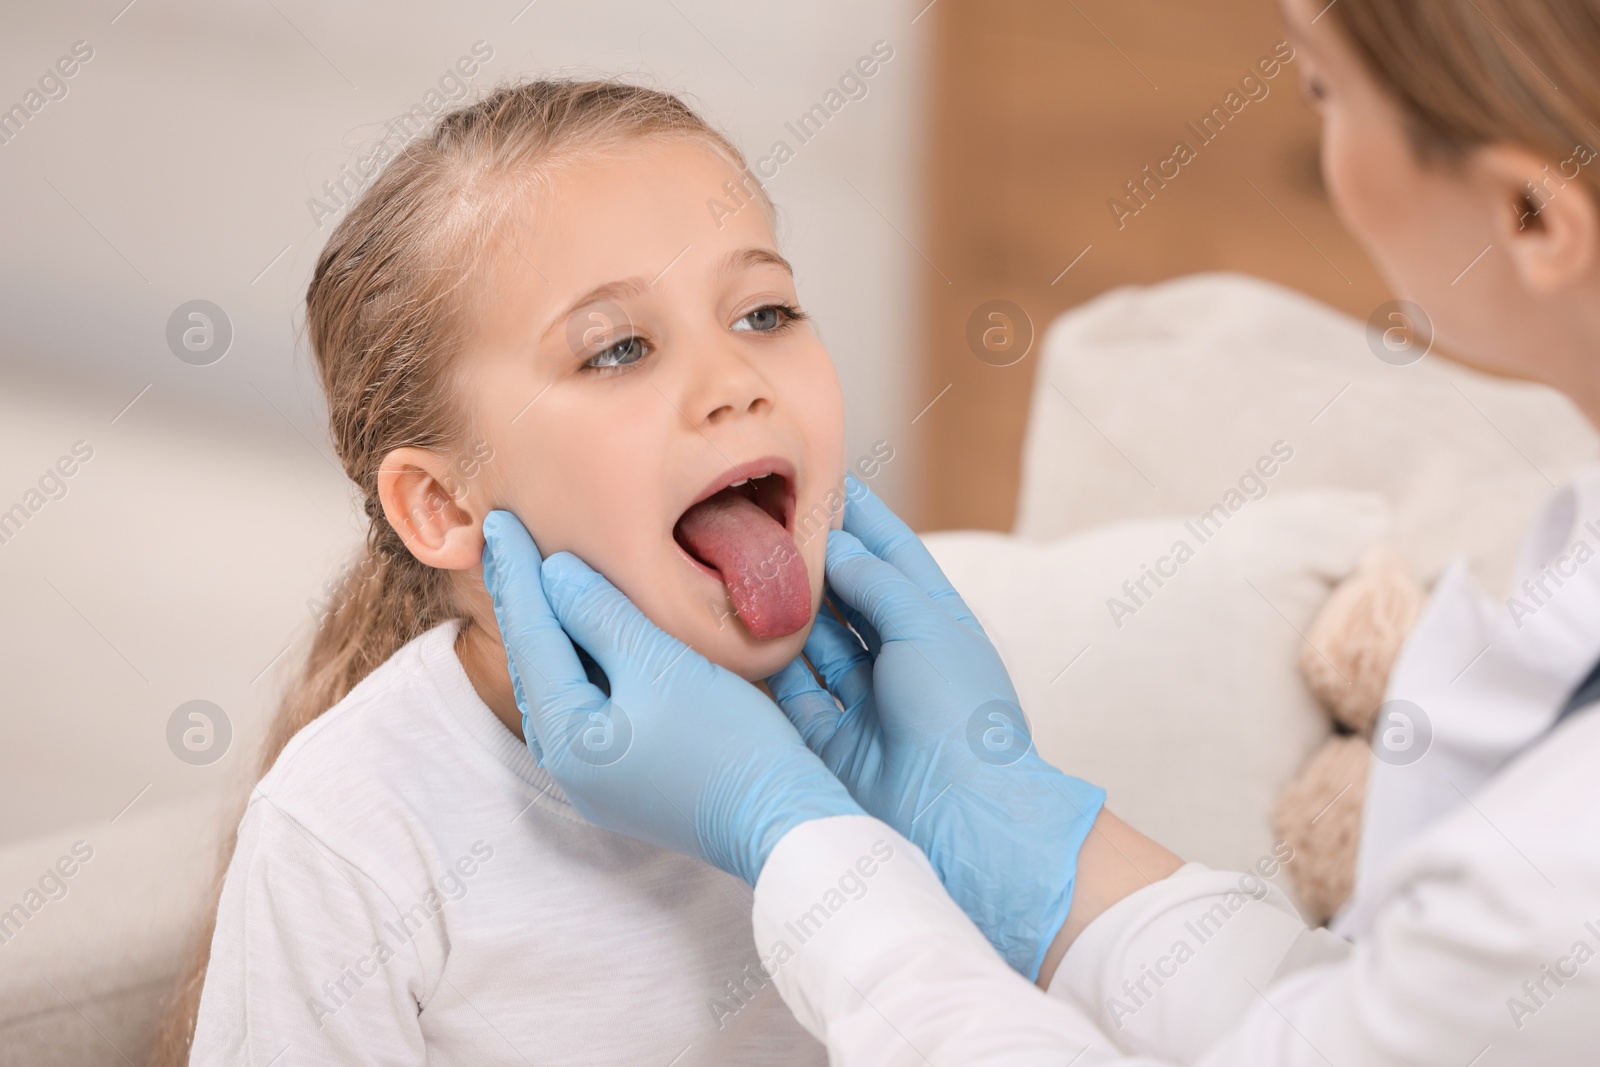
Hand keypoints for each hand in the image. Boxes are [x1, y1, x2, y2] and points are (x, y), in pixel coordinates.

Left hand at [481, 510, 860, 886]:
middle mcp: (567, 765)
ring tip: (540, 573)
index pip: (530, 636)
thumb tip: (556, 573)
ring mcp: (596, 777)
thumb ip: (602, 614)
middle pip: (536, 663)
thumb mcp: (662, 663)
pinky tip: (590, 628)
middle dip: (524, 599)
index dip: (517, 573)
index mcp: (566, 737)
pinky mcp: (626, 777)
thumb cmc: (729, 743)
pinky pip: (589, 703)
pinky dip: (583, 658)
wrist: (782, 821)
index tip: (499, 522)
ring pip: (560, 683)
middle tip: (505, 538)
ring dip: (551, 627)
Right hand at [767, 476, 1106, 978]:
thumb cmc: (962, 716)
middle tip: (756, 515)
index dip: (856, 514)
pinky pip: (786, 690)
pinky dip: (762, 660)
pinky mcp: (824, 739)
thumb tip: (833, 545)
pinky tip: (731, 624)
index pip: (891, 553)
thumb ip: (875, 580)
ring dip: (779, 604)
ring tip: (737, 559)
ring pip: (809, 638)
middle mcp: (896, 657)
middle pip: (843, 594)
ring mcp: (859, 699)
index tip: (816, 475)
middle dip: (805, 557)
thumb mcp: (928, 627)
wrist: (961, 821)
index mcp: (935, 623)